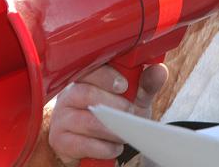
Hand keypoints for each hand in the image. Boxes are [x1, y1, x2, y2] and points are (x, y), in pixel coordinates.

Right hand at [48, 63, 167, 166]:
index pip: (89, 69)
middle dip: (113, 105)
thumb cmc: (118, 114)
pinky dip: (101, 147)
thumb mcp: (135, 98)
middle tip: (131, 113)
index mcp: (86, 79)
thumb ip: (146, 85)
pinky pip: (80, 143)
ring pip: (84, 120)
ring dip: (110, 129)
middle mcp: (69, 95)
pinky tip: (113, 148)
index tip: (124, 86)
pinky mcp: (60, 139)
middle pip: (84, 93)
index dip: (106, 76)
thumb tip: (159, 70)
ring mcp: (62, 118)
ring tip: (124, 134)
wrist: (103, 143)